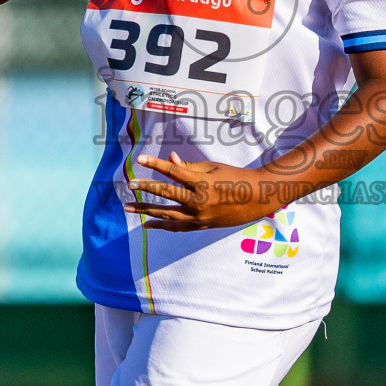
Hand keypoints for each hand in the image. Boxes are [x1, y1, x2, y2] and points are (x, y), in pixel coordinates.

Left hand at [126, 152, 285, 231]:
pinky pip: (177, 227)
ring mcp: (199, 215)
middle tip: (129, 186)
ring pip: (167, 214)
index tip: (139, 159)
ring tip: (129, 208)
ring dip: (146, 211)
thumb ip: (189, 166)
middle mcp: (198, 200)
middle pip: (165, 194)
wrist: (257, 198)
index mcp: (201, 182)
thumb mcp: (213, 168)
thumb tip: (170, 160)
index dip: (155, 163)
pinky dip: (162, 225)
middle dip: (145, 190)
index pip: (172, 171)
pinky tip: (148, 223)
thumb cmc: (234, 177)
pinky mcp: (201, 225)